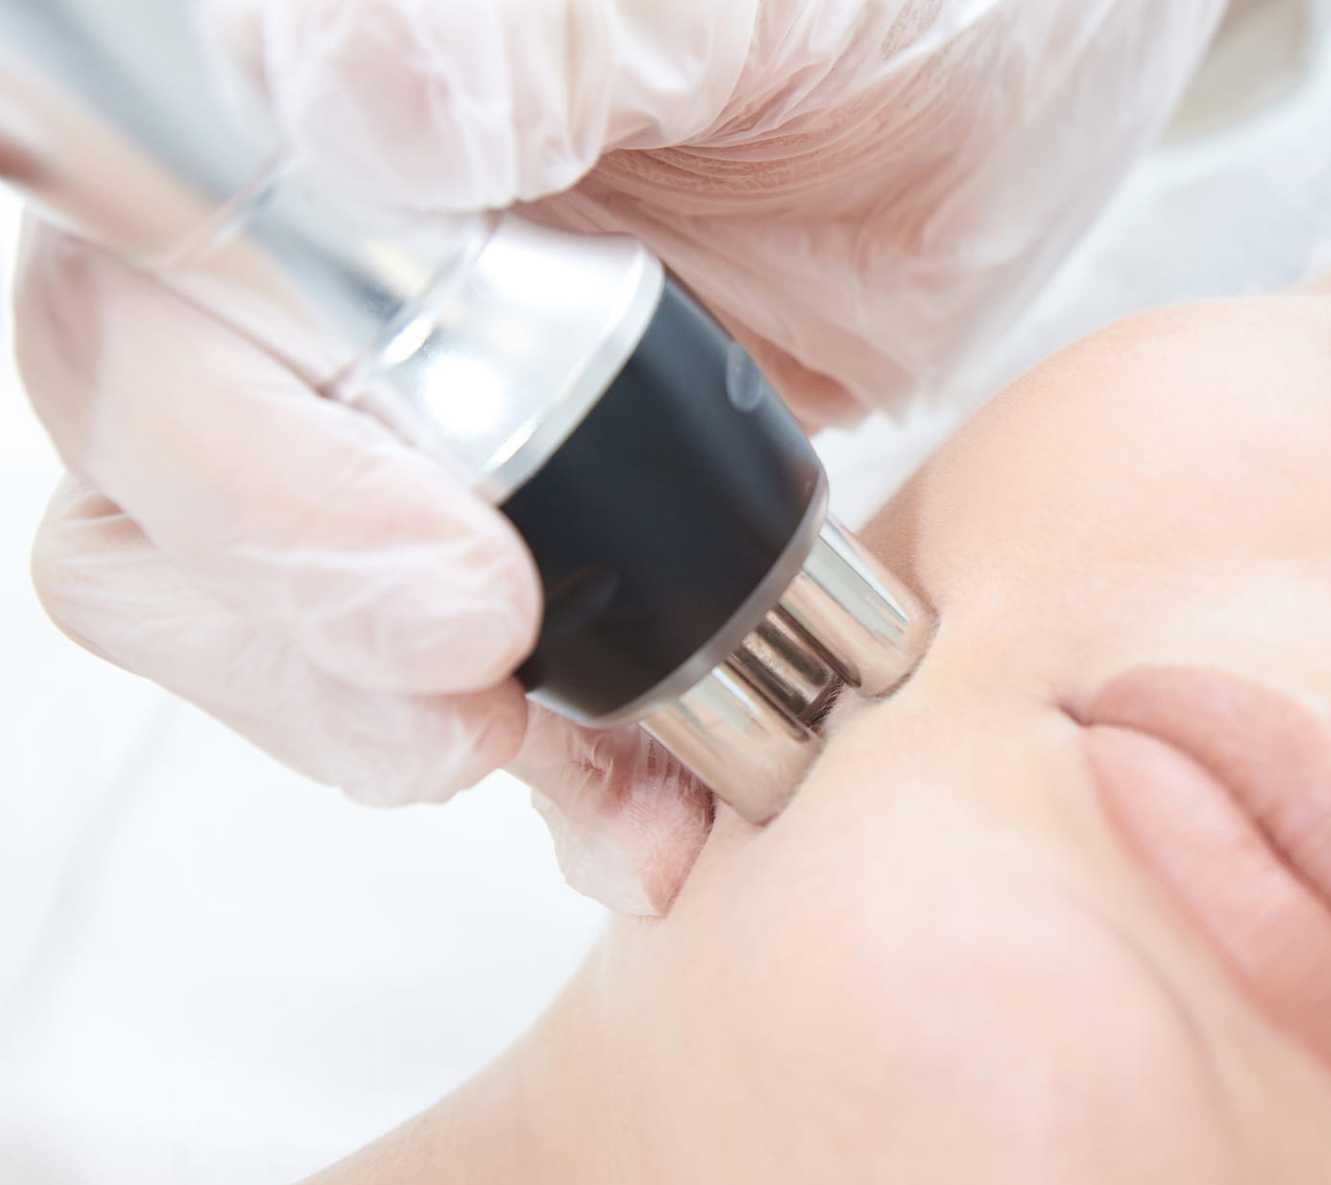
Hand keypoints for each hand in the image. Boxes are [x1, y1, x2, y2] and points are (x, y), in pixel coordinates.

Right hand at [16, 0, 1227, 912]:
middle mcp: (325, 245)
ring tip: (586, 760)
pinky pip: (437, 671)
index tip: (457, 572)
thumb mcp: (764, 0)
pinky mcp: (525, 511)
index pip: (151, 273)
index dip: (240, 452)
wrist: (1011, 100)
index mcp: (332, 80)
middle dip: (309, 612)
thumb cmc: (912, 7)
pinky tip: (643, 790)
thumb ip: (558, 34)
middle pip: (150, 457)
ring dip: (388, 716)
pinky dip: (534, 760)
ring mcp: (407, 395)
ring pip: (245, 593)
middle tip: (497, 671)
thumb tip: (350, 98)